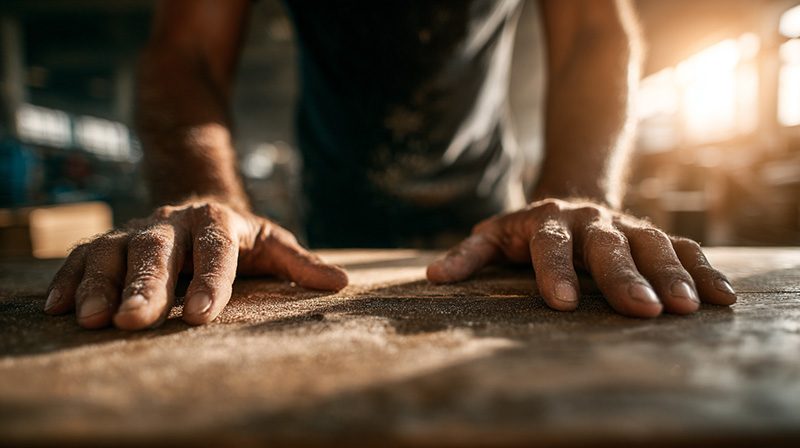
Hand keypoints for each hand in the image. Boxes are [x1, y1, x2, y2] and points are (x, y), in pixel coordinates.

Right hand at [44, 200, 347, 328]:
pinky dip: (69, 278)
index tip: (200, 317)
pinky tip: (58, 309)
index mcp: (218, 221)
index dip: (209, 281)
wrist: (198, 201)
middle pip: (157, 249)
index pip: (215, 249)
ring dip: (101, 284)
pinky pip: (85, 254)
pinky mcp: (112, 239)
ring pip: (114, 250)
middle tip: (135, 322)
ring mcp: (139, 228)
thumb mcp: (273, 242)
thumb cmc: (241, 235)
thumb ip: (300, 263)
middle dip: (146, 285)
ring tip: (92, 320)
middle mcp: (174, 222)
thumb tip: (342, 282)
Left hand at [427, 198, 735, 317]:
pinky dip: (704, 271)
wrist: (572, 199)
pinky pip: (684, 249)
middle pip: (609, 247)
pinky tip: (723, 298)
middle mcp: (591, 221)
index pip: (549, 245)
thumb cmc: (527, 230)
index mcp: (548, 220)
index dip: (553, 272)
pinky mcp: (654, 236)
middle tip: (643, 310)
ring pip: (653, 246)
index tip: (560, 304)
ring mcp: (627, 226)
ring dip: (672, 276)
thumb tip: (433, 277)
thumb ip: (468, 254)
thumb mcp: (495, 235)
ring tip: (687, 309)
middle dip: (625, 277)